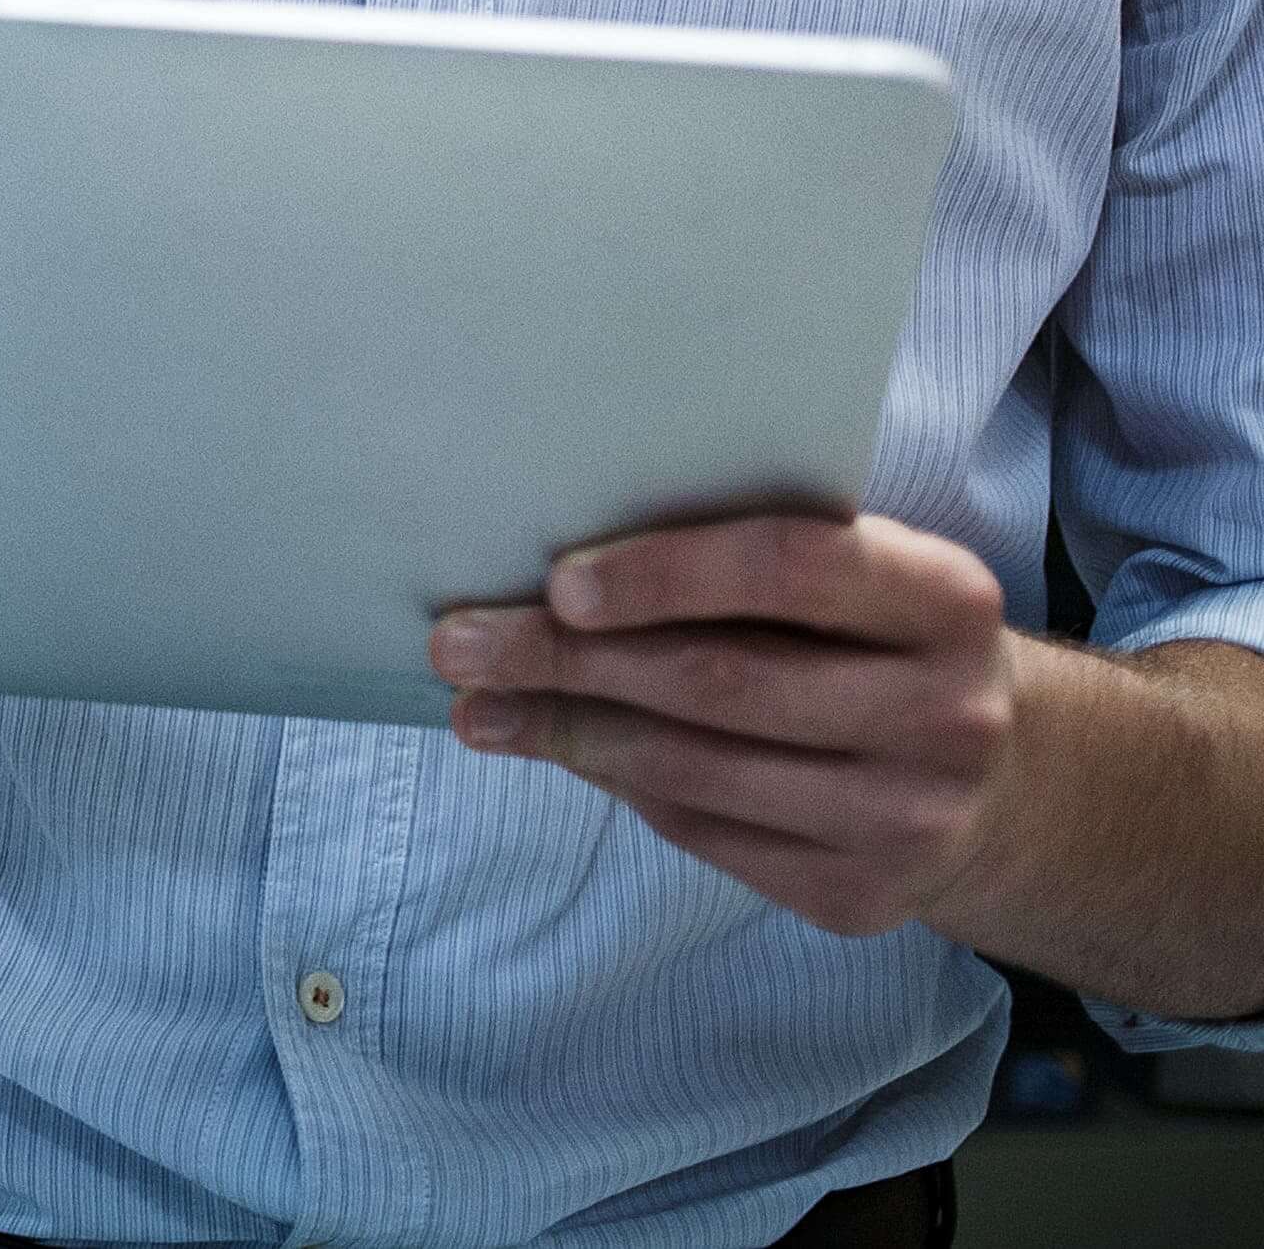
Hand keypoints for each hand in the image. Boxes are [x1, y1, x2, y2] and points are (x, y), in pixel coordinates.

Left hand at [432, 512, 1018, 935]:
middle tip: (458, 644)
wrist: (999, 783)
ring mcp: (913, 818)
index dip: (666, 573)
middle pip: (722, 682)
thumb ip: (744, 562)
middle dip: (569, 661)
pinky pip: (707, 835)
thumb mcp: (855, 580)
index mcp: (948, 601)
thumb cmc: (876, 644)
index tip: (557, 583)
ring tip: (477, 708)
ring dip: (567, 734)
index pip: (792, 568)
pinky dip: (621, 787)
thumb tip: (549, 575)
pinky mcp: (865, 897)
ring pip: (699, 771)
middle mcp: (949, 714)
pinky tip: (565, 753)